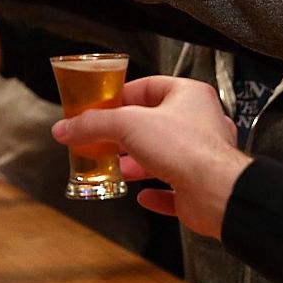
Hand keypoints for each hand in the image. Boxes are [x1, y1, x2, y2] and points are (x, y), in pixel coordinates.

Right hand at [51, 75, 247, 237]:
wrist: (215, 192)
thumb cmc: (189, 149)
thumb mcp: (127, 125)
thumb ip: (93, 124)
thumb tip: (67, 127)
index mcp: (189, 96)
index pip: (148, 87)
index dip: (121, 96)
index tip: (100, 107)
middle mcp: (199, 123)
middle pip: (153, 124)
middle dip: (124, 135)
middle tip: (101, 139)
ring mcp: (200, 157)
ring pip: (162, 157)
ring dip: (136, 164)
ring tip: (113, 167)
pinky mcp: (198, 187)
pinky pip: (173, 189)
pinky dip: (156, 192)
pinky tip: (142, 196)